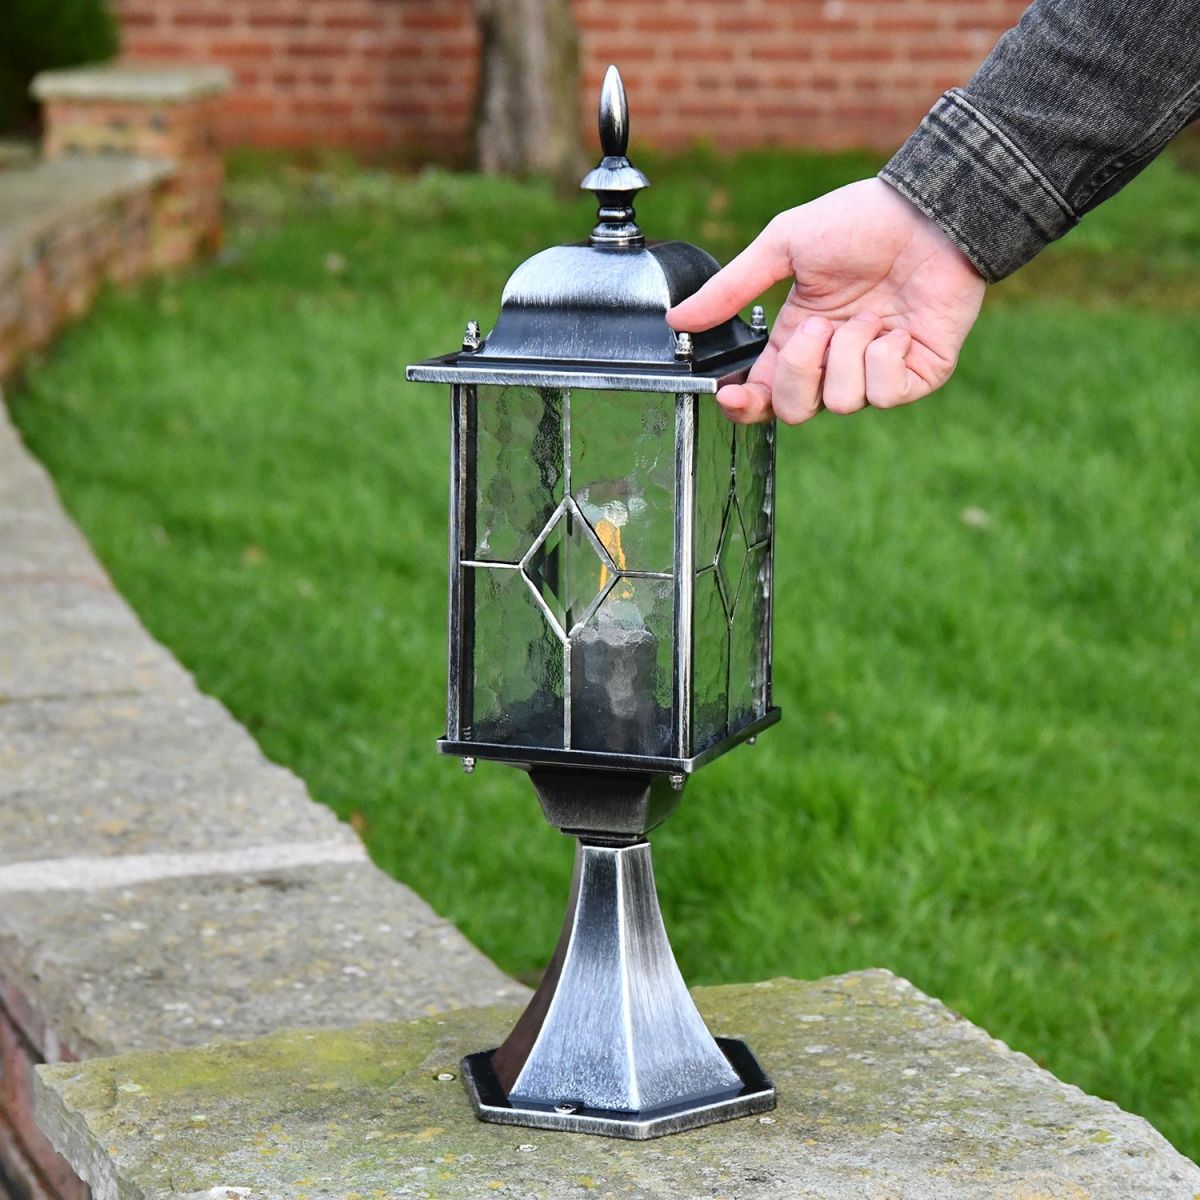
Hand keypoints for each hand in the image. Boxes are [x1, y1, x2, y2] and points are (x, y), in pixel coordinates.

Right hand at [667, 179, 985, 423]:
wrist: (931, 211)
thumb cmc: (862, 220)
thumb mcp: (783, 246)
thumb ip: (731, 289)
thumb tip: (679, 319)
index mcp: (798, 338)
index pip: (764, 395)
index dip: (744, 406)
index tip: (731, 394)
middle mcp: (833, 362)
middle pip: (796, 411)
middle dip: (801, 372)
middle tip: (820, 327)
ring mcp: (875, 372)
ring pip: (842, 403)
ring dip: (849, 353)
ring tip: (871, 314)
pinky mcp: (916, 375)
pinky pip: (885, 394)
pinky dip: (886, 359)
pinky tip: (897, 328)